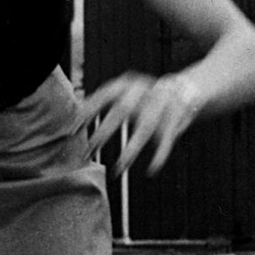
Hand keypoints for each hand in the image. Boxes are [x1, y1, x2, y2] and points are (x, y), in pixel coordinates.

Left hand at [86, 72, 205, 175]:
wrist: (181, 90)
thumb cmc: (141, 97)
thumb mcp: (122, 91)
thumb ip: (101, 100)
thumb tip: (75, 119)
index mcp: (126, 84)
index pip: (103, 95)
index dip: (87, 112)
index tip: (73, 130)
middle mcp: (143, 92)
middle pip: (121, 111)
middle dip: (103, 133)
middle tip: (88, 151)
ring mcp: (160, 106)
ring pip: (145, 130)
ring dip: (130, 151)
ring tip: (118, 169)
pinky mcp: (174, 122)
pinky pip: (167, 141)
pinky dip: (159, 157)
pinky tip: (151, 170)